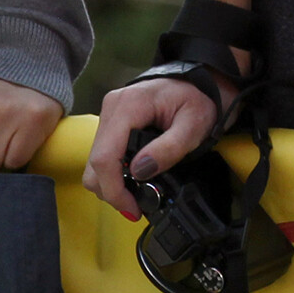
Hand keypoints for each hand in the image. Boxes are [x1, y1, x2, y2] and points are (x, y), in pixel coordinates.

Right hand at [82, 73, 236, 218]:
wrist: (199, 83)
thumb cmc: (198, 100)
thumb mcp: (194, 125)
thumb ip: (170, 148)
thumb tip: (139, 171)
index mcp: (129, 105)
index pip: (105, 156)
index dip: (114, 189)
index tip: (132, 208)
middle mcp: (112, 107)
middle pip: (95, 163)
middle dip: (112, 191)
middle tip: (136, 206)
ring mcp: (109, 114)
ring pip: (95, 162)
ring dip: (112, 184)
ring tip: (137, 194)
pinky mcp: (112, 123)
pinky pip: (103, 154)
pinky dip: (114, 173)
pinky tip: (134, 178)